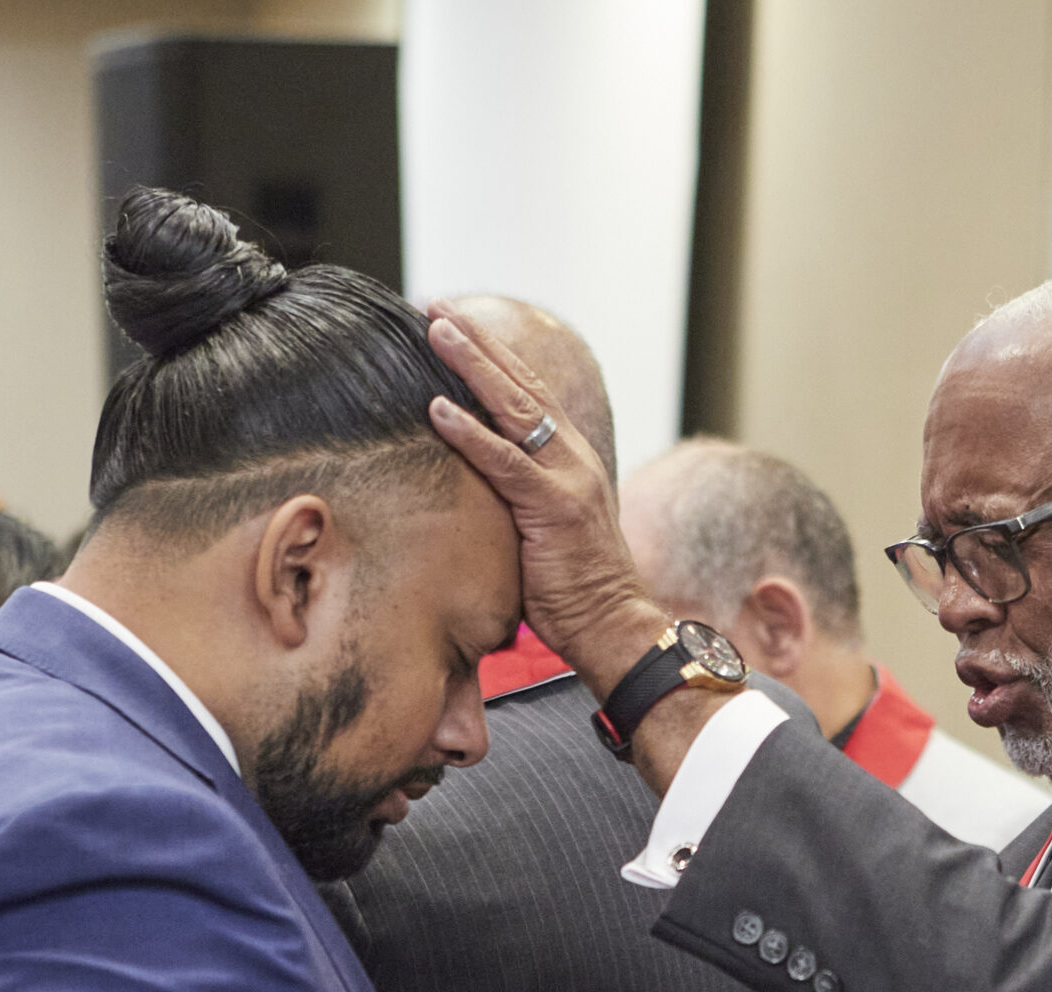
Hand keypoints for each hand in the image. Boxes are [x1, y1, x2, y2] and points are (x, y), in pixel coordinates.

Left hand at [423, 305, 666, 701]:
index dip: (491, 355)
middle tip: (437, 305)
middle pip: (519, 384)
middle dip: (477, 341)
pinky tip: (437, 409)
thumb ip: (518, 496)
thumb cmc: (574, 590)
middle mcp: (573, 457)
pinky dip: (471, 434)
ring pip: (513, 408)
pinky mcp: (554, 508)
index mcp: (571, 458)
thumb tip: (477, 487)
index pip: (527, 393)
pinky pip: (505, 463)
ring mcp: (567, 479)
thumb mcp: (543, 530)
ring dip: (471, 366)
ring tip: (436, 332)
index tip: (454, 325)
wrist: (616, 627)